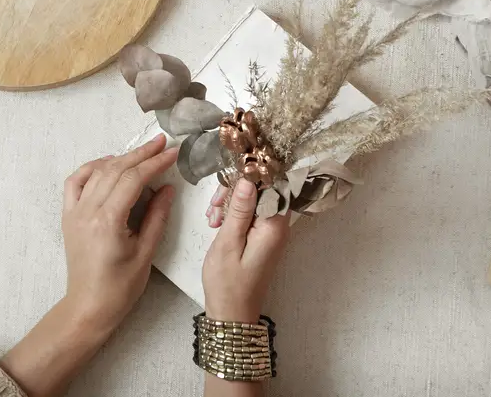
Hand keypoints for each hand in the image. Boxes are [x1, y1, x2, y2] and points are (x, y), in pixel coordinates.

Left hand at [61, 133, 178, 330]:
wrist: (89, 306)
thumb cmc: (120, 287)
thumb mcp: (146, 253)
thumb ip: (157, 217)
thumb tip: (167, 187)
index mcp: (108, 221)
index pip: (133, 179)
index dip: (154, 163)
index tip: (172, 152)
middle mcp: (87, 211)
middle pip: (115, 170)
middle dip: (141, 154)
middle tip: (162, 143)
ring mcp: (74, 212)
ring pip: (96, 172)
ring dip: (120, 158)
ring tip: (142, 152)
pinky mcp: (69, 216)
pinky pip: (76, 182)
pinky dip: (92, 168)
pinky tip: (108, 164)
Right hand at [202, 179, 289, 322]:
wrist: (231, 314)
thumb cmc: (228, 283)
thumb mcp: (228, 243)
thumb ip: (239, 210)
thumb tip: (248, 179)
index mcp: (274, 227)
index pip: (272, 185)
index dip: (251, 176)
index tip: (228, 180)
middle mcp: (278, 227)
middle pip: (262, 191)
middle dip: (235, 192)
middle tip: (214, 207)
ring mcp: (270, 233)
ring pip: (252, 201)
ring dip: (230, 204)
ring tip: (212, 219)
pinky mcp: (262, 238)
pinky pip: (250, 215)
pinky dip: (232, 215)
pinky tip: (217, 224)